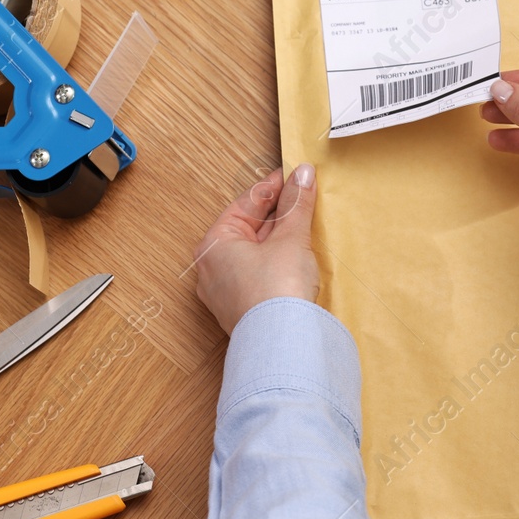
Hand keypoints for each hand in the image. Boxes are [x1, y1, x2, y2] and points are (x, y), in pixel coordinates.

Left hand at [193, 163, 319, 334]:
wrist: (282, 344)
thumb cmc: (275, 291)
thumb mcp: (291, 238)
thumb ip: (296, 204)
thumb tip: (302, 175)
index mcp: (214, 245)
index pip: (247, 203)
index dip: (275, 186)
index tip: (296, 175)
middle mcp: (213, 268)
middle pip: (250, 227)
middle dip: (279, 212)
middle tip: (305, 195)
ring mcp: (227, 292)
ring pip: (255, 252)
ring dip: (280, 236)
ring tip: (306, 223)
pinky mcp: (244, 309)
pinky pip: (260, 274)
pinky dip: (278, 260)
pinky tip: (298, 256)